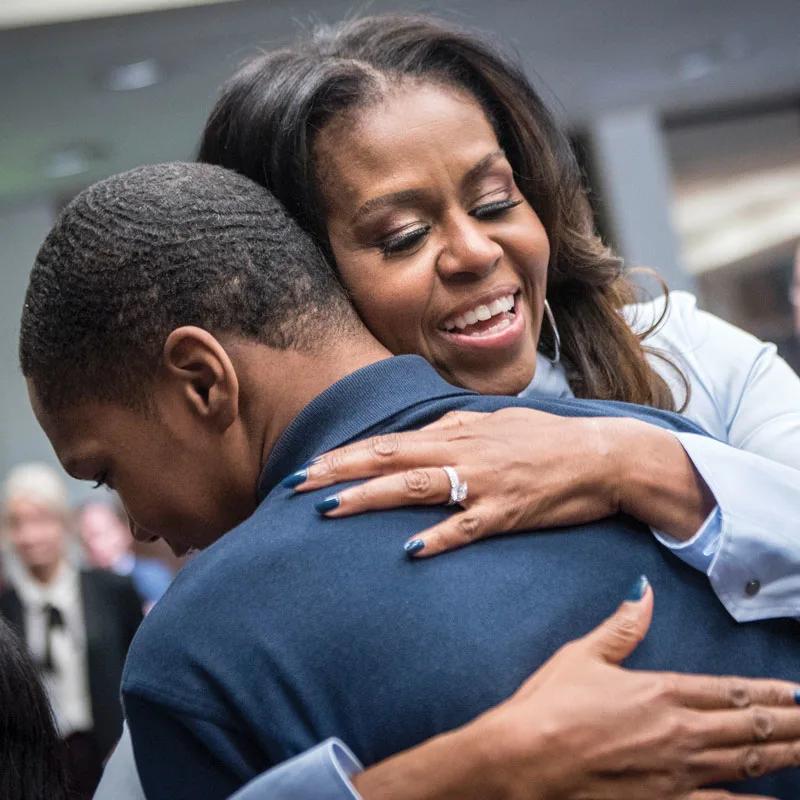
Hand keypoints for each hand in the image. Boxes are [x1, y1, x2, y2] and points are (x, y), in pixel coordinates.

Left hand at [289, 407, 711, 555]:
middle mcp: (463, 452)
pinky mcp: (507, 512)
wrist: (602, 456)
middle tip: (295, 486)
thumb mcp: (494, 422)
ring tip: (330, 510)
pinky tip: (410, 551)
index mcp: (456, 432)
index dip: (343, 455)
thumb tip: (418, 433)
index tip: (306, 468)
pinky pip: (466, 527)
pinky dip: (438, 538)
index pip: (386, 442)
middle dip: (338, 473)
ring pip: (417, 487)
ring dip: (371, 498)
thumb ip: (453, 427)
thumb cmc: (545, 438)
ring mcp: (483, 482)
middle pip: (389, 459)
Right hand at [353, 579, 799, 799]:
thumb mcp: (582, 655)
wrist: (524, 760)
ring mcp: (678, 772)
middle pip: (750, 726)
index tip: (795, 692)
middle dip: (789, 722)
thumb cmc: (548, 706)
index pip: (729, 690)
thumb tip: (644, 591)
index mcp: (660, 690)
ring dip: (784, 752)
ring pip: (748, 763)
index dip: (768, 692)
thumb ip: (621, 626)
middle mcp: (680, 732)